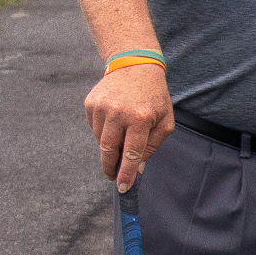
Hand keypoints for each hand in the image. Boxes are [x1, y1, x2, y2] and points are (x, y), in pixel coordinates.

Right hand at [85, 63, 173, 192]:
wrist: (135, 66)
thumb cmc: (155, 98)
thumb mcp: (164, 121)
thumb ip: (152, 146)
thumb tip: (138, 169)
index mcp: (140, 119)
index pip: (132, 153)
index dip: (126, 173)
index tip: (122, 188)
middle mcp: (118, 113)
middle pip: (109, 150)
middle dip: (110, 167)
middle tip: (113, 176)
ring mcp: (102, 107)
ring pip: (101, 140)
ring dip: (110, 146)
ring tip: (122, 136)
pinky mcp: (90, 103)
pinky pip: (95, 128)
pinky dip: (104, 132)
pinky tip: (115, 121)